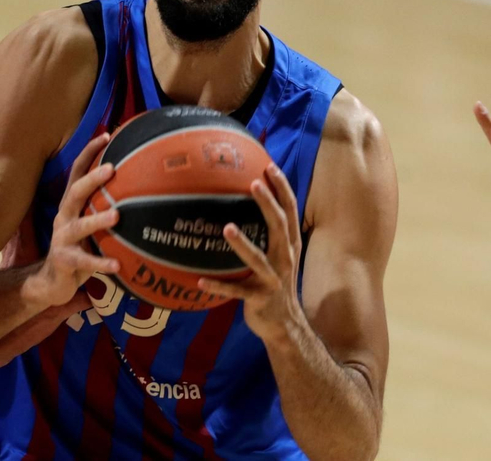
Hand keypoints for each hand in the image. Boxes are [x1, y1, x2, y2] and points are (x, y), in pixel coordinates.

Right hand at [20, 133, 119, 308]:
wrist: (51, 281)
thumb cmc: (79, 247)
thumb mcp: (89, 224)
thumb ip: (105, 207)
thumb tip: (139, 188)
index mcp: (71, 204)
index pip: (77, 172)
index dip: (89, 152)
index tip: (107, 135)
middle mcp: (64, 216)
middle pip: (75, 192)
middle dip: (92, 179)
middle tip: (112, 168)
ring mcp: (62, 238)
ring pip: (79, 226)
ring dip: (97, 220)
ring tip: (116, 216)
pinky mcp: (64, 261)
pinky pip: (84, 262)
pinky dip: (100, 263)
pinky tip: (117, 265)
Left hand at [198, 164, 305, 345]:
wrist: (286, 325)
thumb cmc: (275, 283)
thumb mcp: (280, 255)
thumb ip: (270, 232)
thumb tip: (249, 200)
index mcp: (290, 245)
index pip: (291, 211)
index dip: (282, 188)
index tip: (270, 166)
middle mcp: (285, 259)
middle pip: (279, 227)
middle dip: (267, 204)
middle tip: (253, 183)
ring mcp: (272, 280)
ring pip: (258, 260)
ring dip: (242, 245)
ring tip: (227, 228)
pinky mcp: (259, 299)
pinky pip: (236, 292)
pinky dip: (219, 286)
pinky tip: (200, 281)